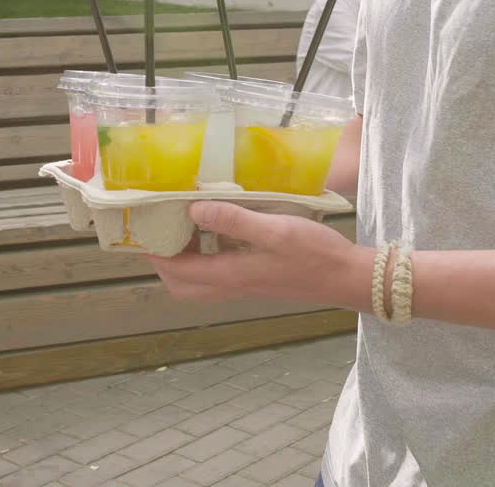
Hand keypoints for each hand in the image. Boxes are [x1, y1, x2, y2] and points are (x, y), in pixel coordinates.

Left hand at [142, 201, 372, 309]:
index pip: (177, 270)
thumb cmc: (314, 254)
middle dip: (165, 260)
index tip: (147, 225)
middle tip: (163, 227)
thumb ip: (233, 220)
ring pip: (199, 283)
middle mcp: (233, 285)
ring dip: (185, 259)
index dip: (156, 252)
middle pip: (182, 284)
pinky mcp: (256, 281)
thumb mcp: (274, 230)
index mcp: (231, 274)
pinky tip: (219, 230)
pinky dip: (207, 257)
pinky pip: (218, 275)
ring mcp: (245, 285)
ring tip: (186, 225)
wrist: (348, 278)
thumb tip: (193, 209)